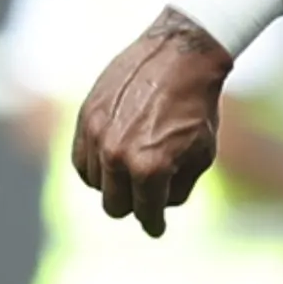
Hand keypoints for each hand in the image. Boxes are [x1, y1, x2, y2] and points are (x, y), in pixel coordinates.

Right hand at [71, 18, 232, 235]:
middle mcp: (118, 155)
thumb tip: (158, 205)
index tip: (155, 228)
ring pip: (95, 184)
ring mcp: (98, 135)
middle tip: (145, 197)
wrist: (180, 55)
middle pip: (115, 206)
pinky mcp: (86, 117)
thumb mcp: (202, 155)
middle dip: (133, 205)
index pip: (146, 214)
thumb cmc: (197, 106)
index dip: (154, 224)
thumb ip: (178, 188)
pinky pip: (80, 160)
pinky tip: (111, 160)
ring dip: (113, 183)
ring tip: (133, 169)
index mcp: (150, 168)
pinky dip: (95, 166)